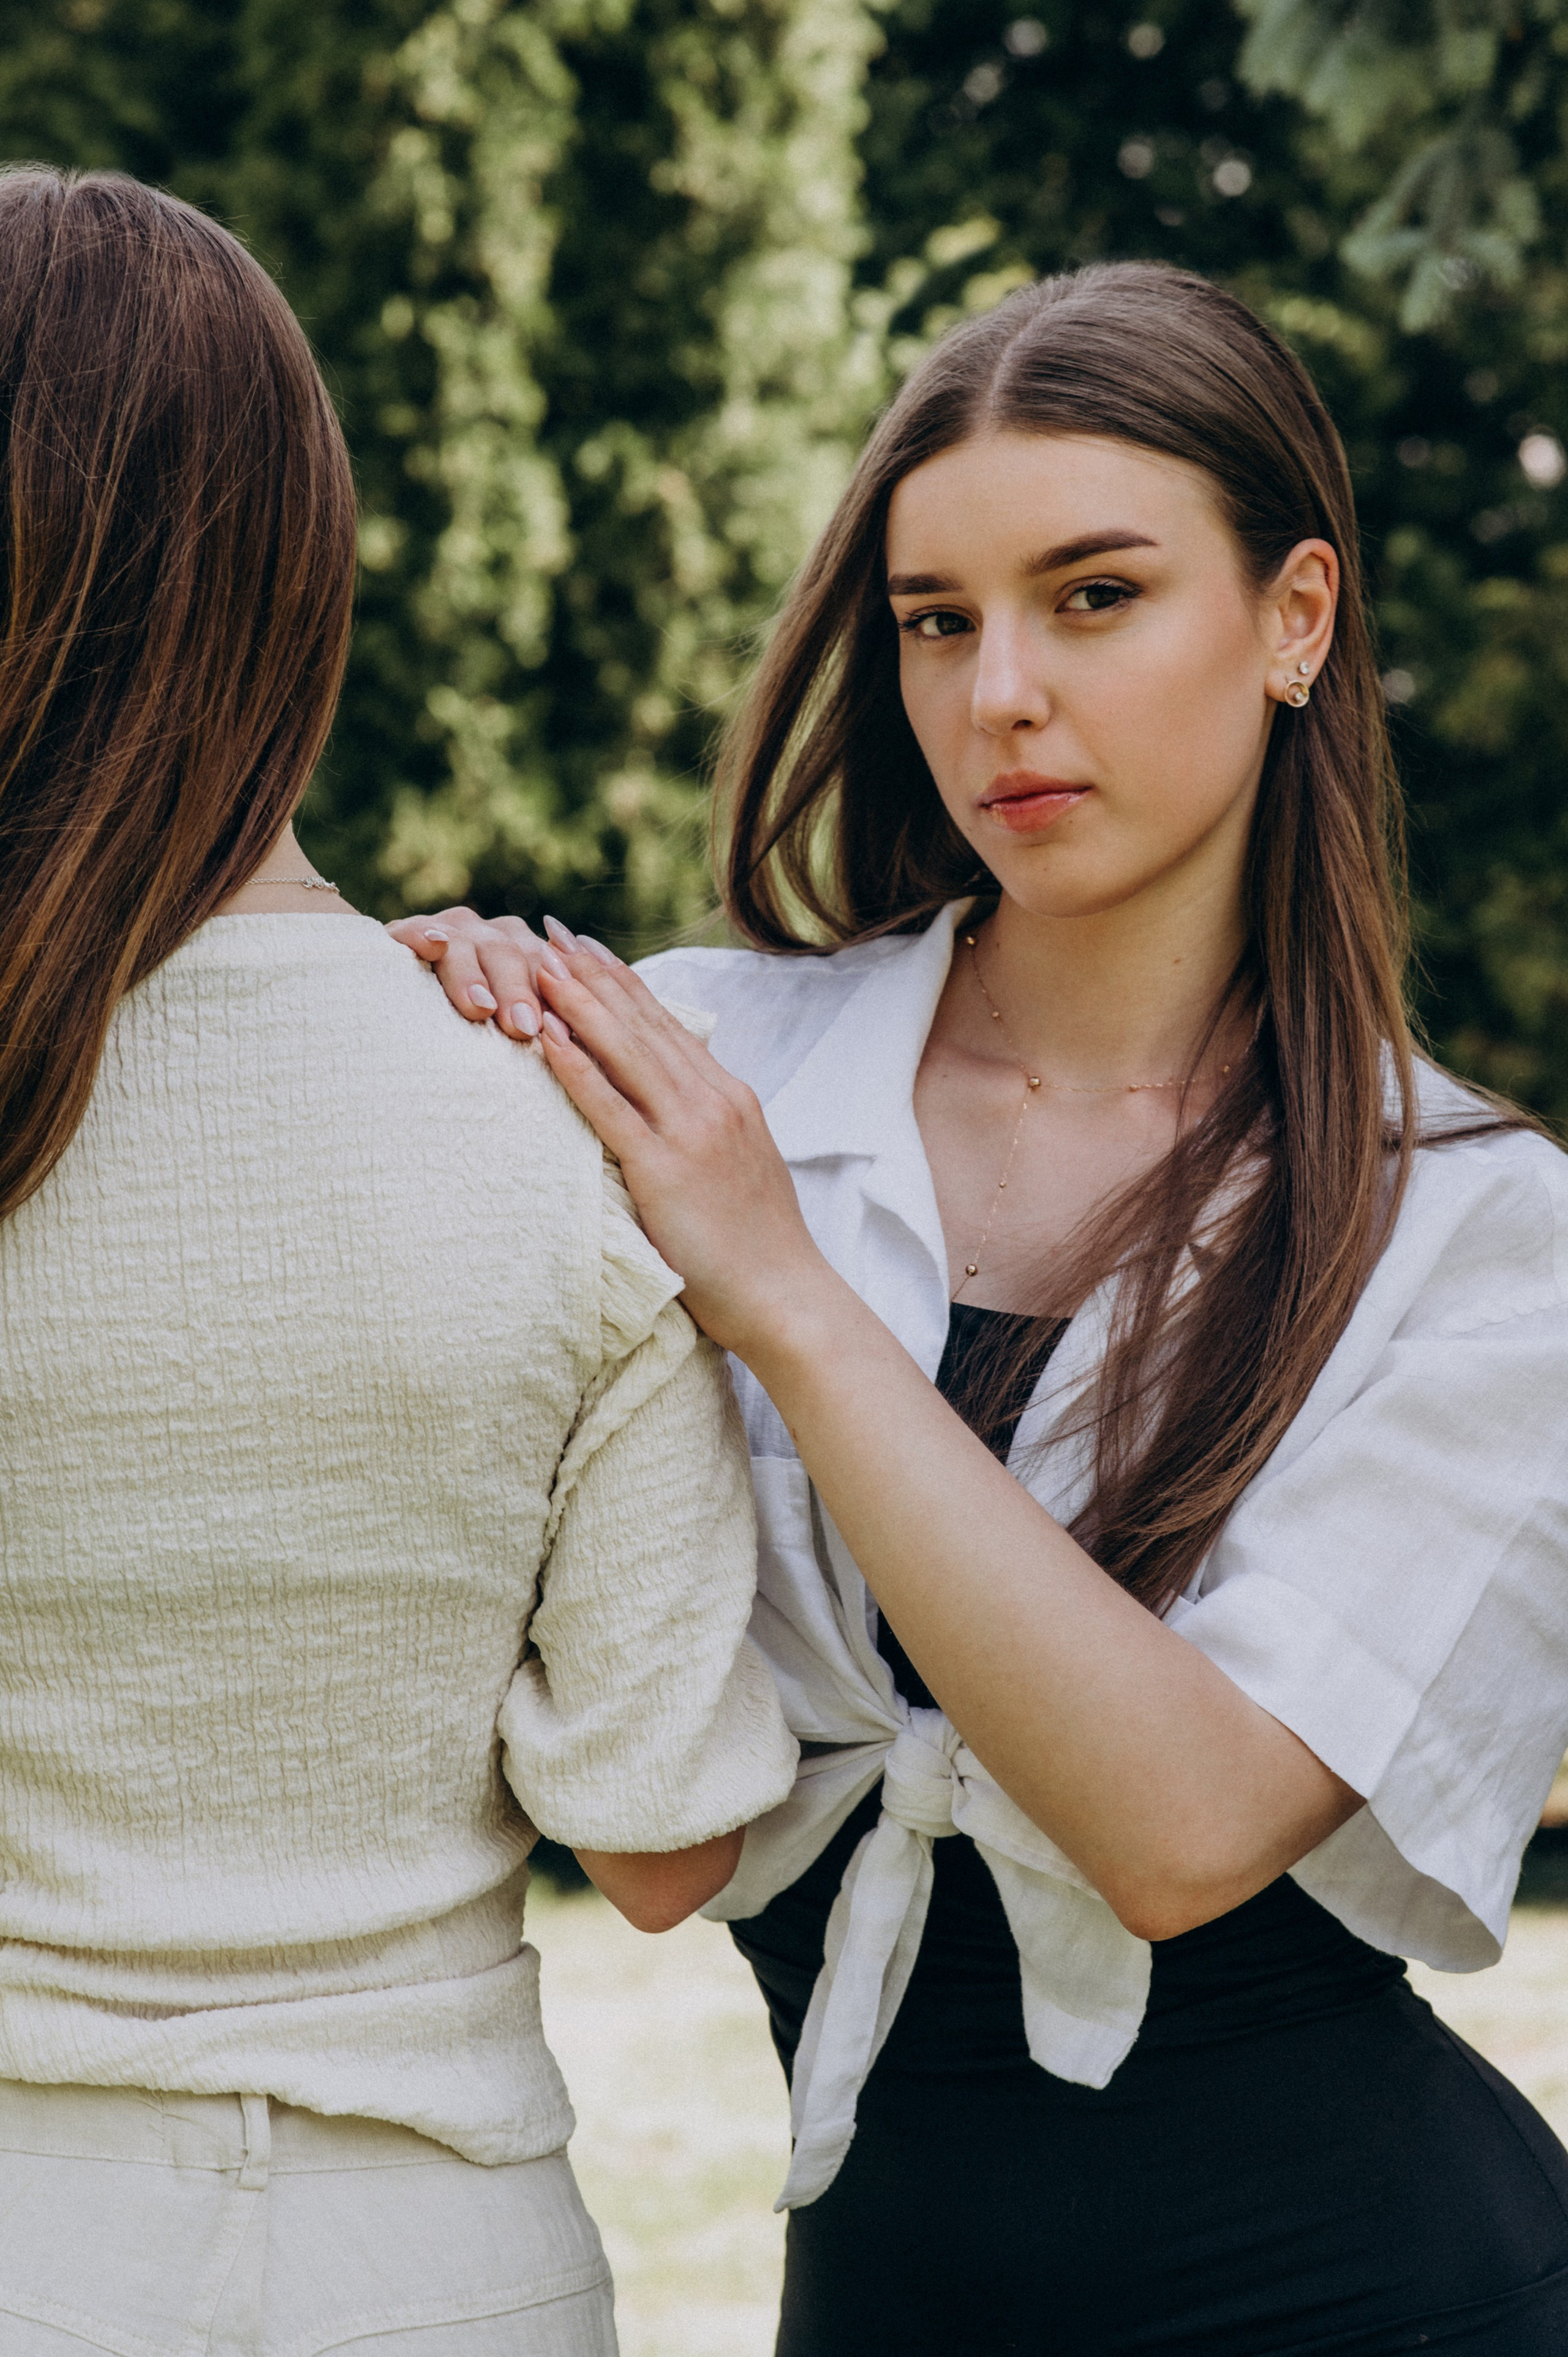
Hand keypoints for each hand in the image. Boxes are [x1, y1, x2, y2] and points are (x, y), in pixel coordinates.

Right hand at [385, 907, 617, 1040]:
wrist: (412, 1025)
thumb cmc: (480, 1041)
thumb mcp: (515, 1035)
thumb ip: (549, 1032)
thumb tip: (580, 1054)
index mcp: (528, 955)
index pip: (548, 968)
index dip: (556, 996)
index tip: (561, 1032)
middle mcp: (493, 936)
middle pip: (510, 954)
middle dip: (517, 990)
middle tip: (523, 1028)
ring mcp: (450, 932)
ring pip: (465, 943)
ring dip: (473, 973)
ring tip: (479, 1007)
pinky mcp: (404, 934)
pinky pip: (413, 930)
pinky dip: (422, 935)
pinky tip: (431, 945)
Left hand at [531, 926, 839, 1359]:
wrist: (787, 1297)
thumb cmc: (755, 1246)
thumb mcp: (739, 1167)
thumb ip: (706, 1128)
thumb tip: (670, 1107)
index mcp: (730, 1098)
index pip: (667, 1025)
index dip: (622, 982)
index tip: (585, 947)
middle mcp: (713, 1101)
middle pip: (641, 1024)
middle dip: (591, 974)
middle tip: (547, 932)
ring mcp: (691, 1132)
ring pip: (624, 1051)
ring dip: (576, 1002)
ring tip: (535, 963)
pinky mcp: (666, 1170)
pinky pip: (611, 1107)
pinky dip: (576, 1066)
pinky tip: (545, 1036)